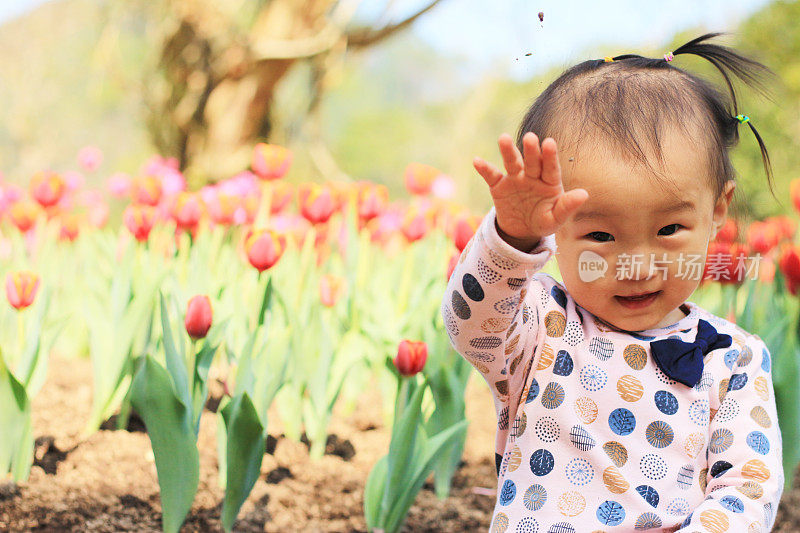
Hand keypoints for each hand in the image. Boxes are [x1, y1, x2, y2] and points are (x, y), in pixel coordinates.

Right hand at [473, 132, 588, 244]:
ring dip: (508, 151)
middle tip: (530, 138)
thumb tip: (584, 194)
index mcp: (549, 181)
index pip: (551, 167)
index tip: (549, 143)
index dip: (550, 156)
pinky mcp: (499, 185)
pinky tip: (477, 161)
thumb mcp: (555, 219)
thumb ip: (567, 207)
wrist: (521, 230)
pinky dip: (484, 168)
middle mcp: (533, 175)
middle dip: (531, 150)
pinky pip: (491, 175)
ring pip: (512, 162)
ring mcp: (515, 178)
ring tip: (503, 139)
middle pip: (532, 161)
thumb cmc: (543, 221)